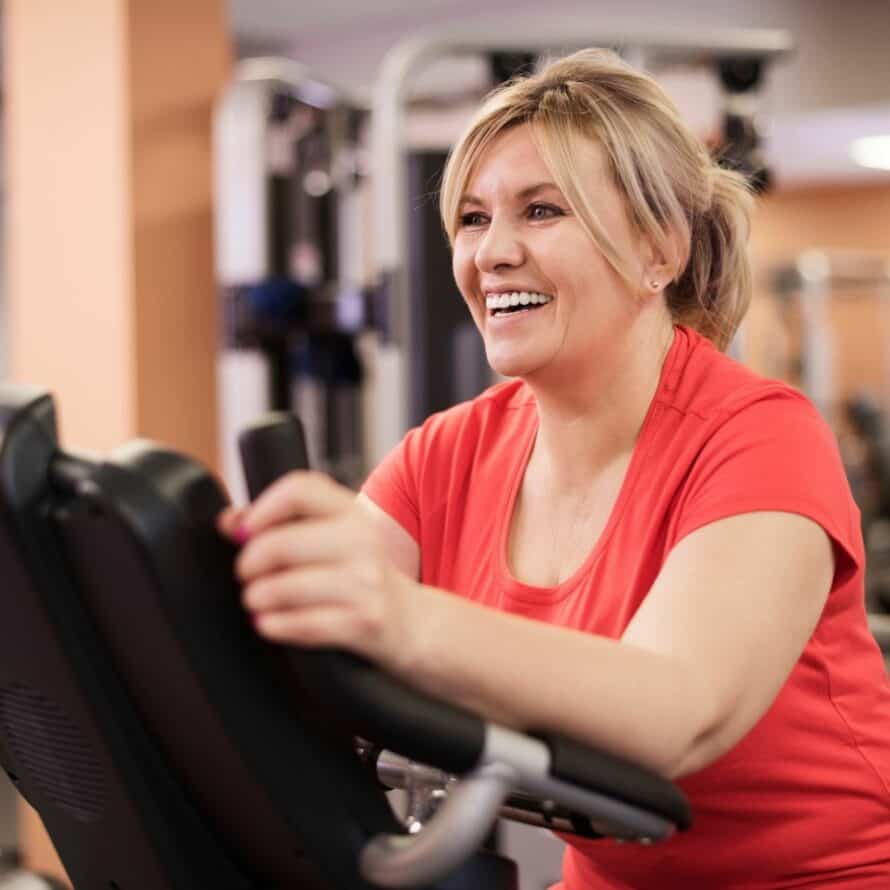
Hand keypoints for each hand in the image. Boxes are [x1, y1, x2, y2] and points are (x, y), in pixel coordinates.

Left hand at [217, 471, 417, 671]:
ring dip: (257, 598)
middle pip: (281, 543)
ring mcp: (366, 581)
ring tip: (256, 600)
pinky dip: (274, 625)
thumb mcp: (331, 538)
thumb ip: (281, 524)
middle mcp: (362, 540)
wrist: (409, 620)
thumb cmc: (357, 574)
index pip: (299, 490)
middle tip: (246, 574)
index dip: (262, 508)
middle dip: (249, 563)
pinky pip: (302, 624)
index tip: (244, 532)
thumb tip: (230, 521)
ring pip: (285, 588)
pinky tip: (270, 623)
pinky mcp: (364, 621)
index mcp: (350, 511)